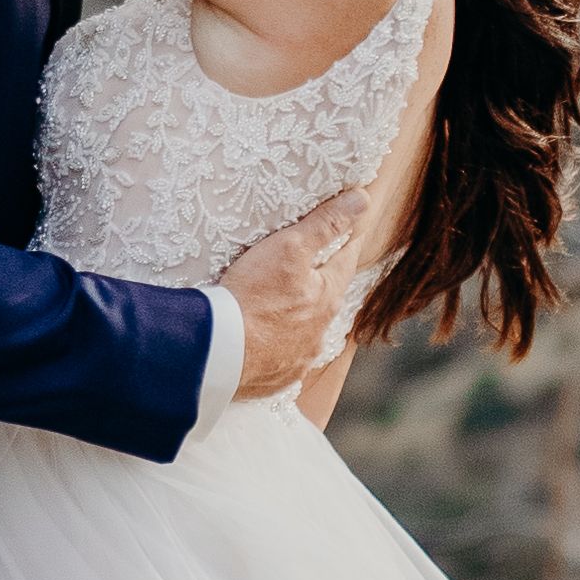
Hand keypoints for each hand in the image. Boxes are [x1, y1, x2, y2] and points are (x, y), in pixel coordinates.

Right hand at [222, 187, 366, 398]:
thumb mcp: (288, 248)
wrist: (217, 353)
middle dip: (321, 284)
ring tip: (284, 309)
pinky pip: (284, 360)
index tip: (349, 234)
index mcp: (327, 297)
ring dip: (300, 320)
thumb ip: (325, 224)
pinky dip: (279, 348)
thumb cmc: (252, 297)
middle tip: (312, 270)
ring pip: (308, 332)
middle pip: (327, 299)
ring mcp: (299, 358)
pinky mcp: (277, 378)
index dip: (345, 244)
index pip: (344, 262)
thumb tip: (362, 201)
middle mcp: (320, 331)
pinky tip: (266, 343)